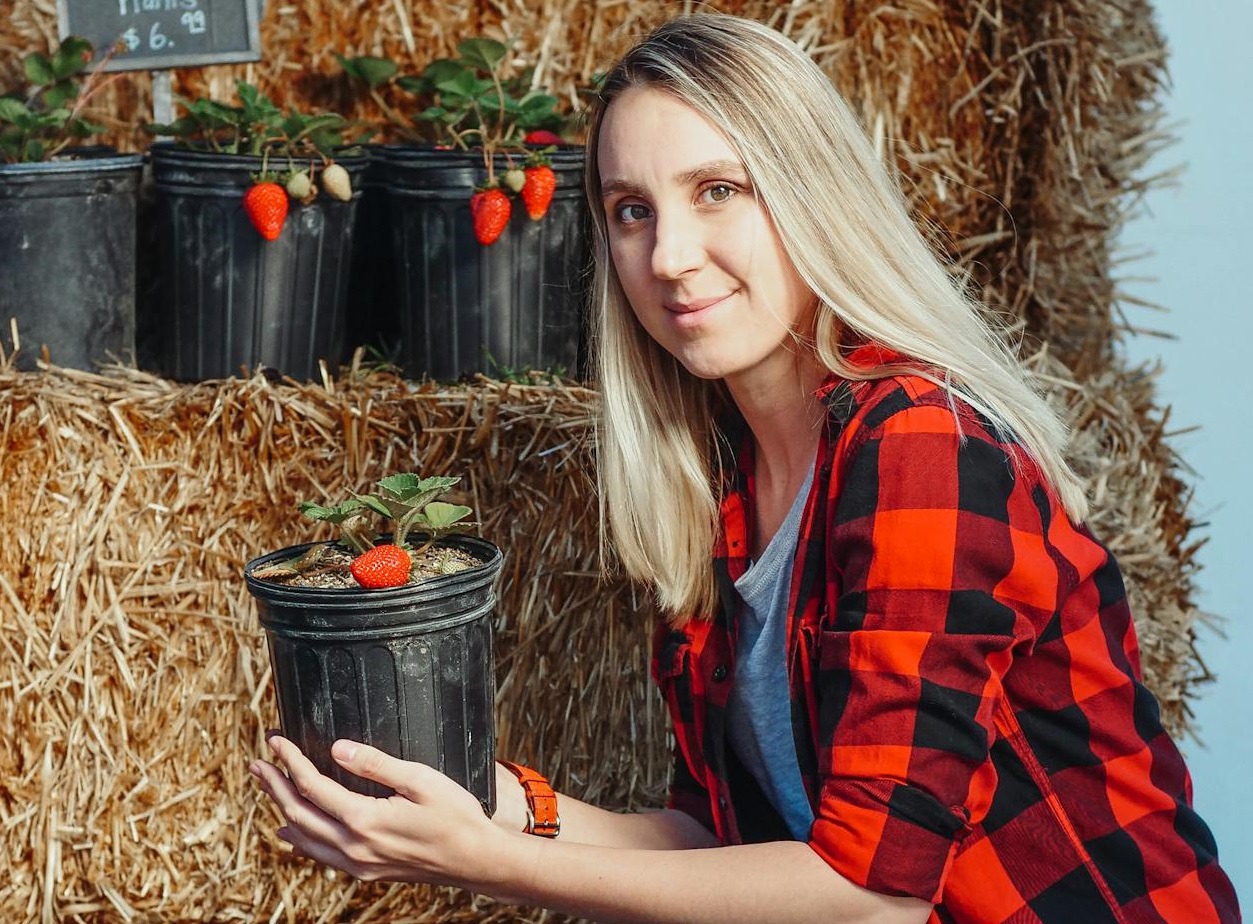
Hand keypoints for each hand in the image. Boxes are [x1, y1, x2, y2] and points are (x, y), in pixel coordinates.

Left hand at [250, 734, 505, 887]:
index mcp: (364, 821)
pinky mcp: (367, 871)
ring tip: (267, 788)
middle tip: (258, 763)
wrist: (476, 860)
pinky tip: (292, 832)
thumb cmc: (456, 817)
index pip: (312, 787)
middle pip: (298, 814)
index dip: (290, 762)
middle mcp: (354, 847)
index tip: (277, 741)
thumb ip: (376, 764)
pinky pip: (321, 855)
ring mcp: (359, 864)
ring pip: (305, 838)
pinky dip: (300, 839)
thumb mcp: (421, 780)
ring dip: (282, 810)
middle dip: (275, 786)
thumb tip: (336, 748)